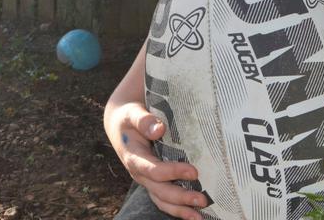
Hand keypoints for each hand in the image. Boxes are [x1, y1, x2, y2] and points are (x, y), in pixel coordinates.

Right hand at [107, 101, 207, 218]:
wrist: (120, 126)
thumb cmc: (129, 118)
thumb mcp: (132, 114)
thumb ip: (144, 121)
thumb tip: (159, 129)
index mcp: (134, 157)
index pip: (153, 170)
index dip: (172, 173)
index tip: (193, 171)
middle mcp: (140, 173)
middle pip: (160, 191)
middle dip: (181, 197)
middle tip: (202, 200)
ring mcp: (147, 180)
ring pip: (162, 200)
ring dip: (180, 209)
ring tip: (199, 216)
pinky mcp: (155, 182)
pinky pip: (165, 199)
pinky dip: (179, 208)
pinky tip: (194, 213)